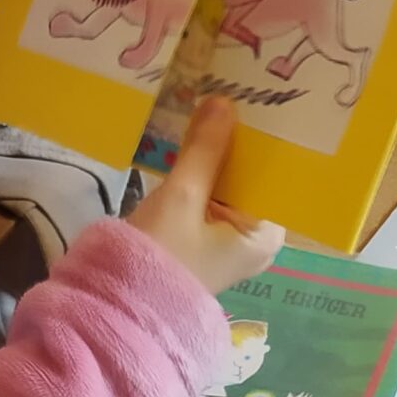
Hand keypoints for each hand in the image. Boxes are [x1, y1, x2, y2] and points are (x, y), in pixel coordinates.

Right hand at [128, 98, 282, 295]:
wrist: (118, 306)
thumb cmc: (159, 256)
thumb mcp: (183, 196)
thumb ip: (205, 148)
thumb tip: (224, 101)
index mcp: (266, 233)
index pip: (277, 174)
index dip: (267, 137)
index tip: (260, 98)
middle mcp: (257, 238)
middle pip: (254, 177)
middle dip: (240, 140)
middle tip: (234, 90)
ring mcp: (231, 240)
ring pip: (232, 184)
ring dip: (220, 154)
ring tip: (215, 105)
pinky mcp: (207, 239)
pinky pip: (215, 197)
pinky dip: (206, 173)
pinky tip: (197, 140)